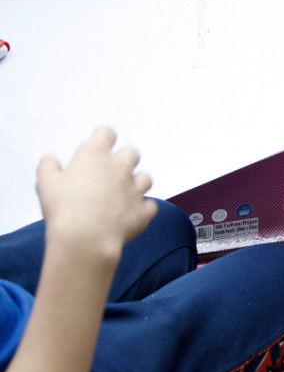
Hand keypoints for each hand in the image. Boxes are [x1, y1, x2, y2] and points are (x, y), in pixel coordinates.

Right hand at [35, 127, 157, 265]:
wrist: (85, 238)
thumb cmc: (64, 209)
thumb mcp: (46, 183)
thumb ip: (48, 166)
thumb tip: (50, 160)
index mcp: (95, 155)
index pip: (106, 133)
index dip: (103, 138)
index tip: (98, 146)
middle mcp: (120, 167)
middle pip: (132, 152)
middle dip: (123, 160)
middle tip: (110, 173)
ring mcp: (135, 189)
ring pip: (146, 177)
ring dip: (136, 183)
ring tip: (121, 195)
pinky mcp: (144, 210)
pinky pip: (151, 206)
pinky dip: (143, 209)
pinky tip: (132, 214)